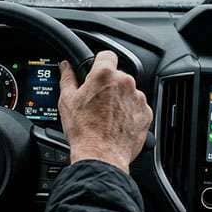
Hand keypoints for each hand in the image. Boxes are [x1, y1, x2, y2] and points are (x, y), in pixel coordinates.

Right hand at [58, 51, 152, 173]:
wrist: (101, 156)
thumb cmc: (83, 131)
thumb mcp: (67, 101)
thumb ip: (67, 78)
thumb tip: (66, 67)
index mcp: (105, 75)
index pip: (107, 55)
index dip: (100, 62)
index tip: (96, 70)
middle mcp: (125, 83)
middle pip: (117, 75)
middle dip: (108, 85)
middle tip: (96, 101)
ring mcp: (138, 98)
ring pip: (128, 92)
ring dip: (119, 99)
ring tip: (106, 116)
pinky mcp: (145, 113)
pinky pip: (137, 107)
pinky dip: (129, 112)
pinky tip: (116, 123)